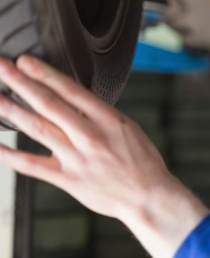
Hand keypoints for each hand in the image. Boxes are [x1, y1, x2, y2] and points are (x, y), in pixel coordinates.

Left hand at [0, 55, 208, 257]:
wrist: (148, 196)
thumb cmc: (143, 162)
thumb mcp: (130, 128)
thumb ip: (102, 113)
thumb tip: (79, 96)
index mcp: (109, 120)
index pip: (72, 91)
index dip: (46, 74)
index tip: (26, 62)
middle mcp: (90, 136)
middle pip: (50, 105)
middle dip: (23, 83)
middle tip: (3, 67)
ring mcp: (77, 158)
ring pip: (37, 129)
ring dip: (12, 111)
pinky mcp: (67, 179)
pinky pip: (32, 165)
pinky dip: (10, 156)